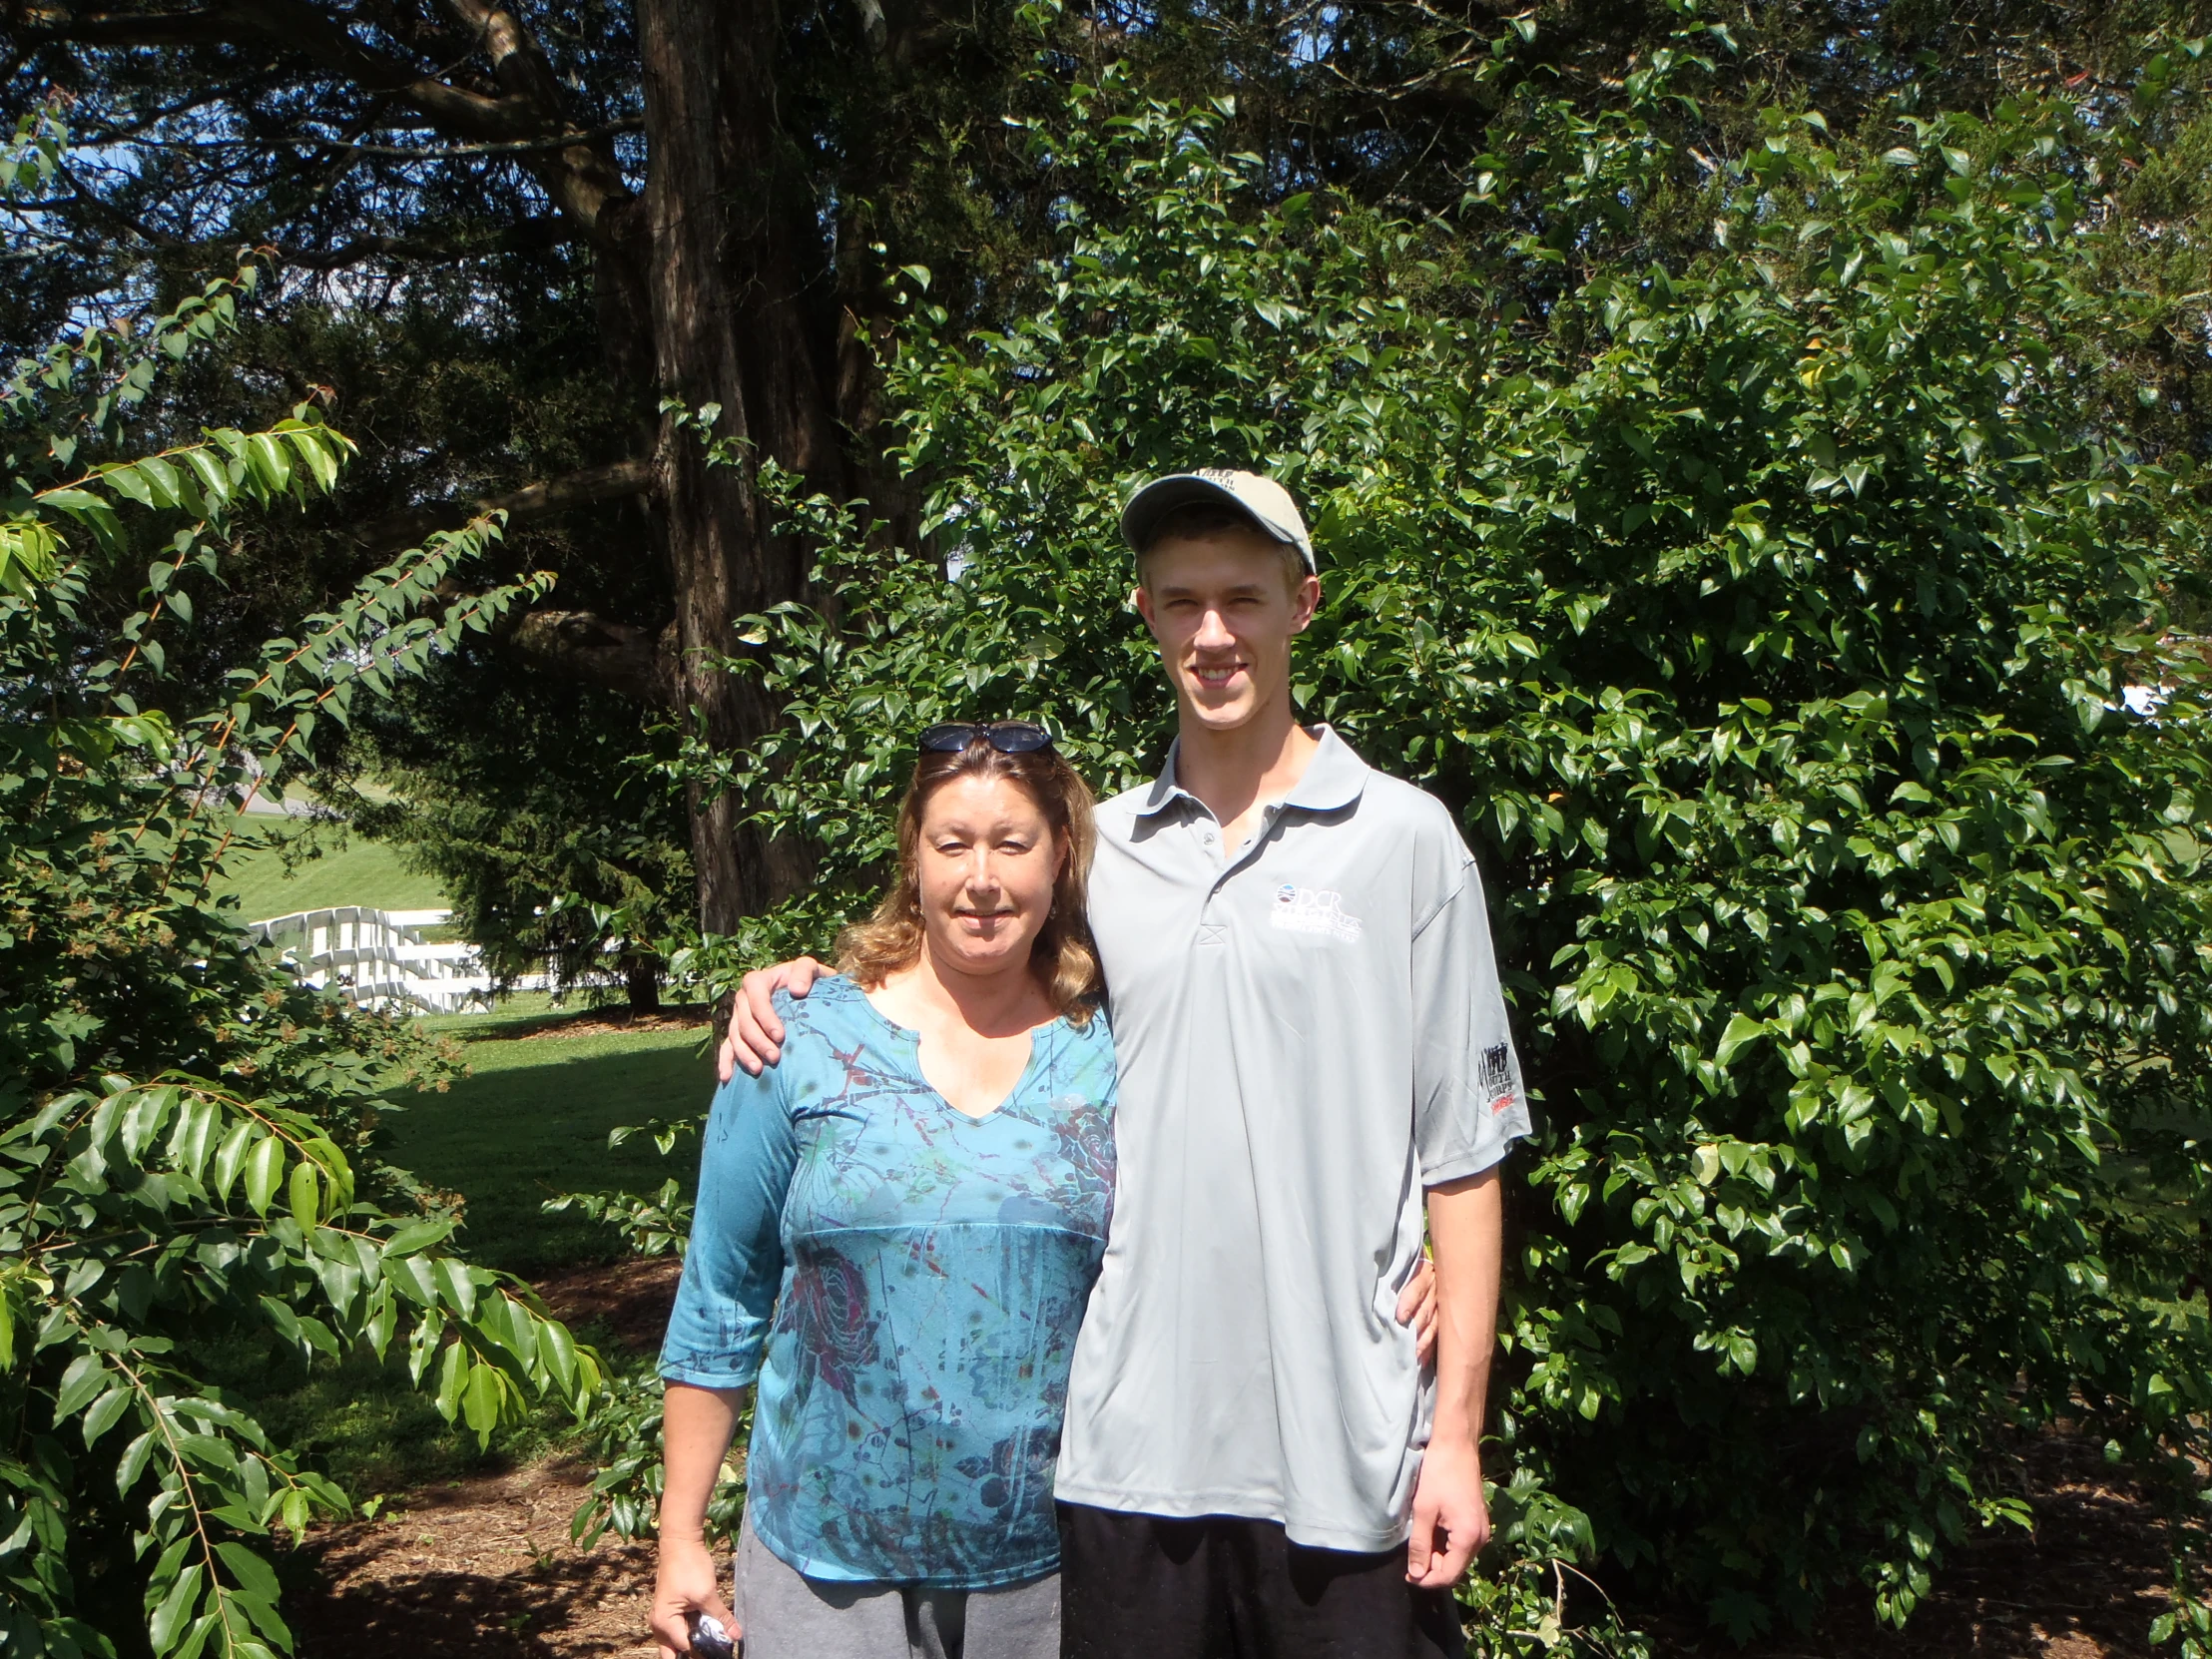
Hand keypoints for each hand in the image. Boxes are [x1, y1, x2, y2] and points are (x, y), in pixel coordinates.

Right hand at [649, 1533, 736, 1658]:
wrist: (680, 1542)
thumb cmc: (689, 1566)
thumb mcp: (707, 1594)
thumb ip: (721, 1617)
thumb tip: (736, 1636)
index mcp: (664, 1623)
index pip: (687, 1647)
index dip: (705, 1649)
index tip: (723, 1647)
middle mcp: (658, 1625)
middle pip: (675, 1651)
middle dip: (694, 1651)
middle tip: (713, 1648)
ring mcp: (662, 1618)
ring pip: (676, 1641)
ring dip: (693, 1641)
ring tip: (713, 1637)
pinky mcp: (669, 1610)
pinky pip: (678, 1629)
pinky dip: (691, 1631)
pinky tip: (706, 1628)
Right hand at [716, 955, 827, 1080]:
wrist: (806, 992)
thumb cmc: (807, 980)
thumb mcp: (809, 968)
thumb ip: (804, 972)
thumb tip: (797, 990)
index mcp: (757, 981)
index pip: (755, 998)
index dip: (765, 1017)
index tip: (780, 1036)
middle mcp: (743, 998)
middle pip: (744, 1021)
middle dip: (757, 1041)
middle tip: (775, 1058)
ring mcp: (739, 1017)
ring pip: (734, 1037)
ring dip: (744, 1054)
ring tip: (758, 1070)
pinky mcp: (739, 1033)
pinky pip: (727, 1047)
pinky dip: (726, 1062)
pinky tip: (727, 1077)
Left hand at [1396, 1253, 1438, 1365]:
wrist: (1436, 1262)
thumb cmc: (1406, 1269)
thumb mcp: (1403, 1268)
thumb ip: (1394, 1279)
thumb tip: (1375, 1292)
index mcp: (1424, 1273)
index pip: (1417, 1288)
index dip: (1409, 1302)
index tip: (1400, 1317)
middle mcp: (1436, 1288)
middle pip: (1427, 1309)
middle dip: (1417, 1327)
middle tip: (1408, 1343)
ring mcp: (1443, 1303)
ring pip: (1435, 1323)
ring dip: (1424, 1340)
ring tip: (1415, 1354)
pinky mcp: (1445, 1315)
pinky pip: (1439, 1332)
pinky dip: (1431, 1347)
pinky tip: (1424, 1358)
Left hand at [1405, 1435, 1488, 1587]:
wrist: (1457, 1446)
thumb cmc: (1438, 1475)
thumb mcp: (1423, 1510)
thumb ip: (1420, 1545)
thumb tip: (1416, 1574)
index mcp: (1469, 1538)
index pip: (1448, 1575)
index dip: (1427, 1580)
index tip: (1407, 1575)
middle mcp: (1481, 1539)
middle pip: (1455, 1569)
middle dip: (1432, 1568)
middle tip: (1410, 1556)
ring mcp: (1481, 1531)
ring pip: (1458, 1558)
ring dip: (1438, 1556)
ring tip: (1418, 1542)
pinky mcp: (1477, 1523)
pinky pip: (1461, 1545)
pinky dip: (1445, 1545)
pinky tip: (1430, 1532)